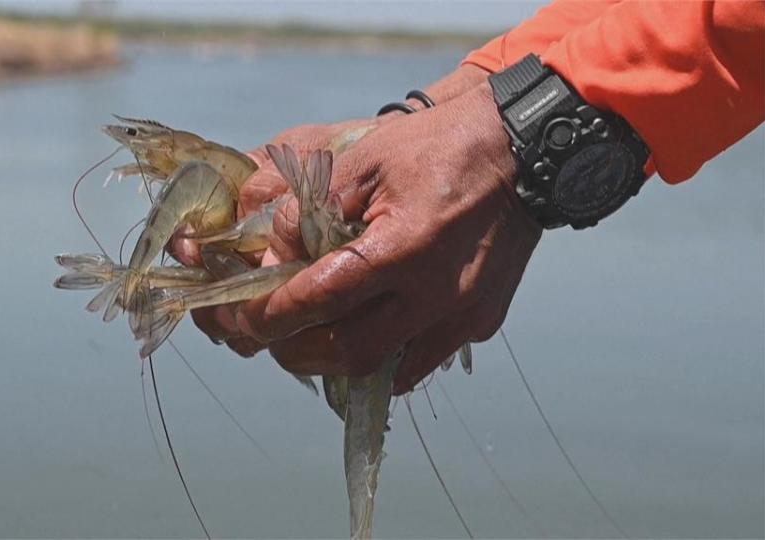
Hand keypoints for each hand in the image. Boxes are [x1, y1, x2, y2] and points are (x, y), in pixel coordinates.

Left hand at [197, 80, 541, 393]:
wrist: (522, 151)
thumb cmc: (437, 147)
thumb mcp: (363, 159)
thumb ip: (309, 209)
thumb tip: (271, 259)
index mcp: (405, 246)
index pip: (321, 300)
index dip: (271, 316)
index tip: (242, 318)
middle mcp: (438, 293)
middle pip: (349, 352)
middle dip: (296, 351)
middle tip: (270, 335)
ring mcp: (464, 315)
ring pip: (385, 369)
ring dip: (335, 361)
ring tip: (308, 338)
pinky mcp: (481, 323)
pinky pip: (420, 362)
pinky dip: (382, 358)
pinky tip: (361, 335)